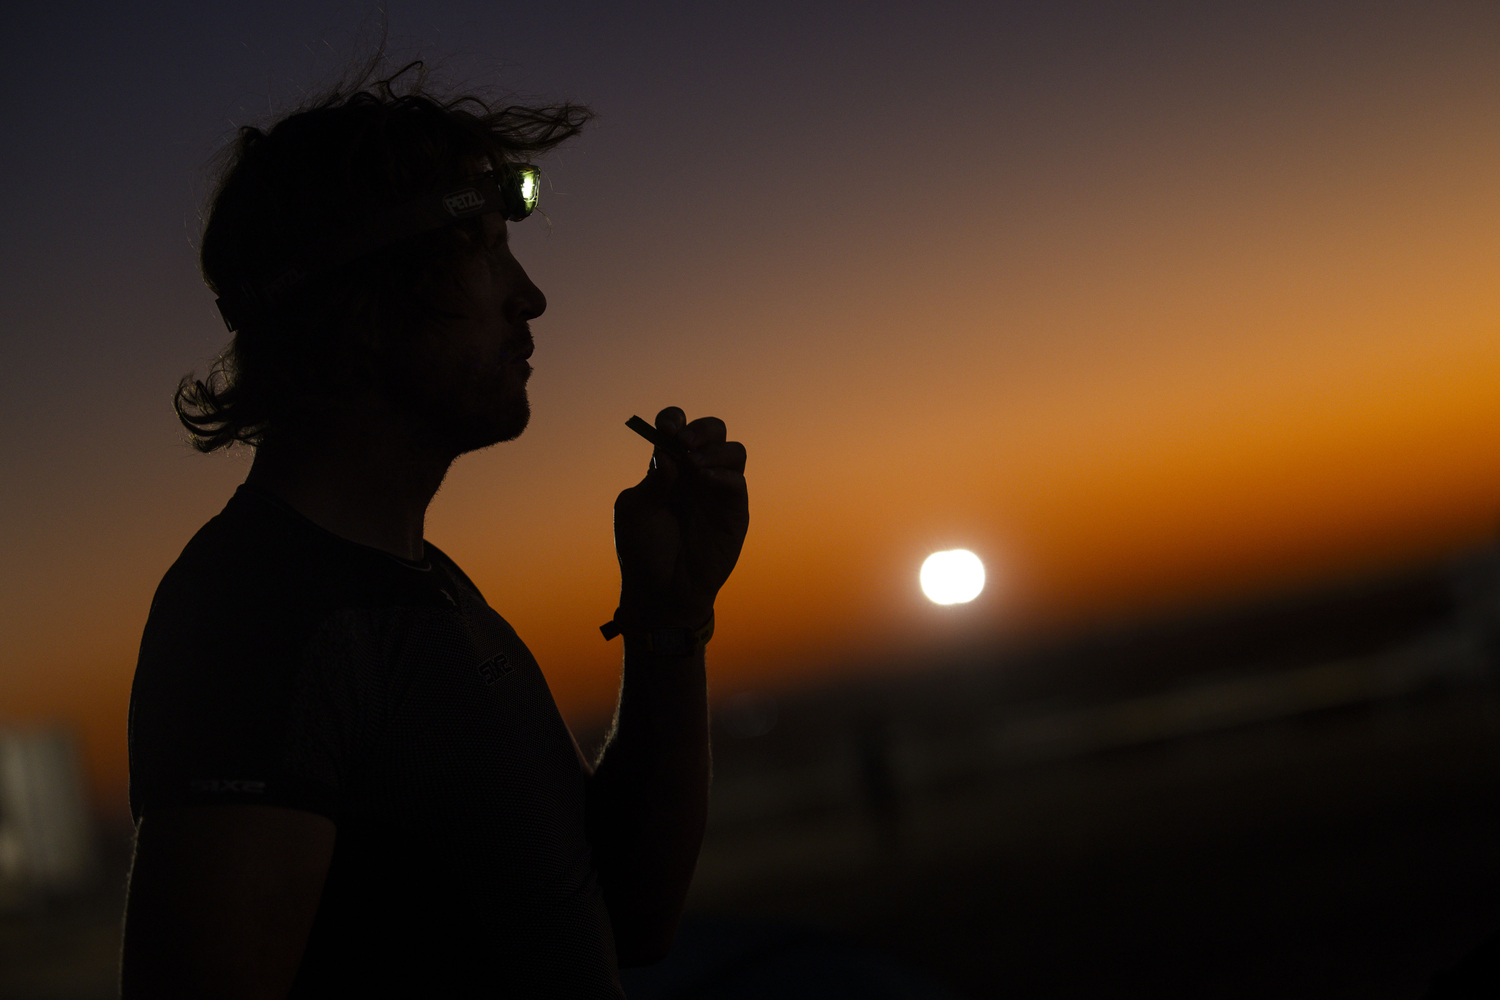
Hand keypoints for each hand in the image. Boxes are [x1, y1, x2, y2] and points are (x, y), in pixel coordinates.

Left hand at [613, 407, 748, 626]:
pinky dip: (722, 474)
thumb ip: (652, 481)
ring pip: (733, 450)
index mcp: (669, 467)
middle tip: (683, 442)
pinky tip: (703, 480)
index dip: (674, 420)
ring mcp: (717, 490)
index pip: (677, 428)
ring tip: (693, 465)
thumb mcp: (635, 511)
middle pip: (712, 431)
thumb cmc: (643, 550)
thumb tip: (667, 454)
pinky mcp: (734, 511)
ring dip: (714, 449)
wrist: (661, 590)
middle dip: (700, 429)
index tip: (666, 428)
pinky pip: (737, 481)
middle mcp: (696, 473)